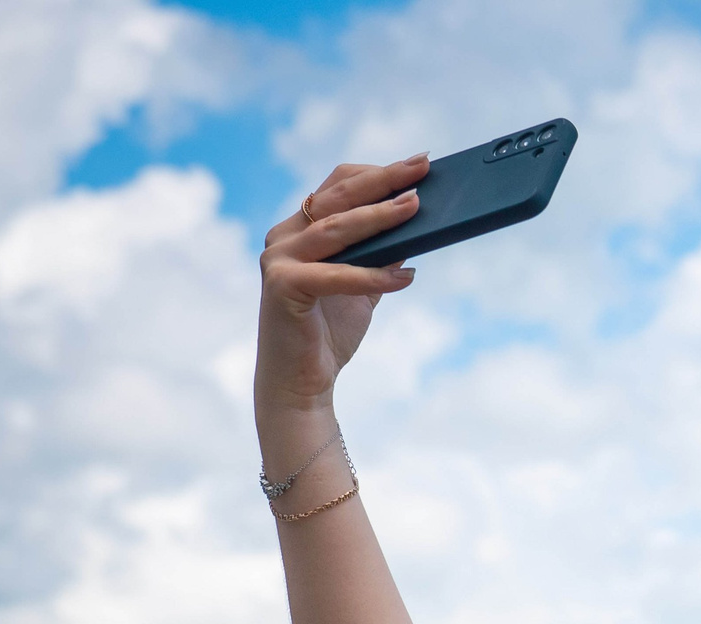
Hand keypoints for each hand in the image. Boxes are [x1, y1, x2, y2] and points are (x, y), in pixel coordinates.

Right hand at [256, 155, 429, 414]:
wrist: (303, 382)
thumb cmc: (330, 333)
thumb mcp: (365, 287)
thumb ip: (382, 257)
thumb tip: (418, 227)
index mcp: (301, 230)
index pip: (337, 187)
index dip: (376, 173)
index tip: (417, 164)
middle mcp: (284, 237)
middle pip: (338, 198)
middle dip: (384, 180)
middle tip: (422, 165)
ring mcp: (278, 259)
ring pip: (336, 229)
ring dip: (380, 217)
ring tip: (417, 207)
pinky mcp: (281, 286)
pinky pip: (334, 275)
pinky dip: (371, 276)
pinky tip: (405, 278)